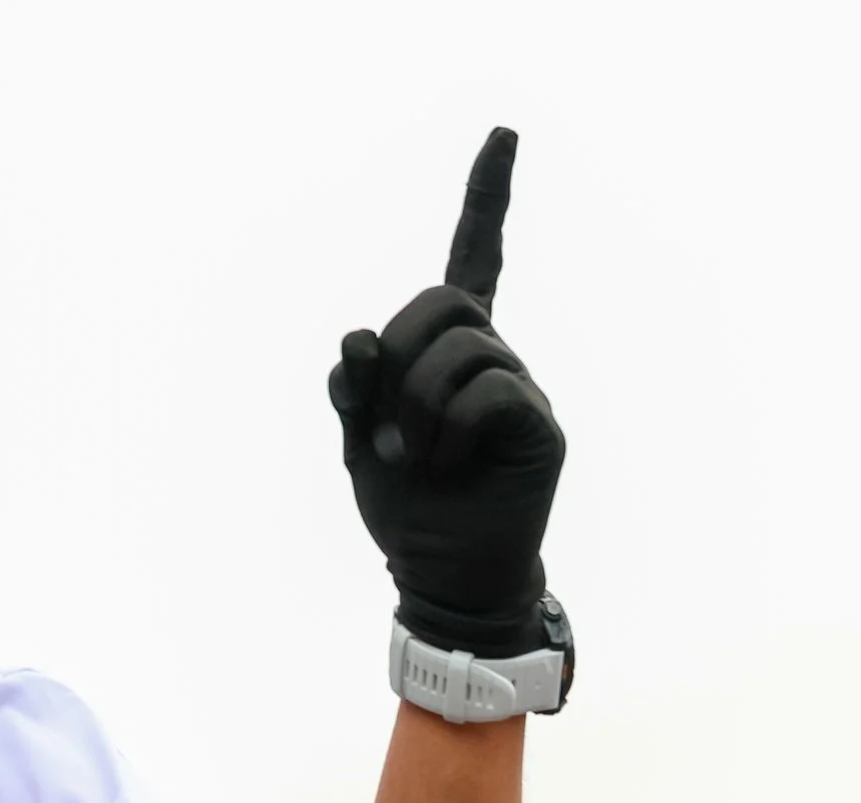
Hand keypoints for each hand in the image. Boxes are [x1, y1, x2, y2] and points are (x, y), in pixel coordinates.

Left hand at [330, 129, 566, 660]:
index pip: (473, 260)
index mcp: (448, 354)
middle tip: (384, 422)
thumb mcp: (356, 442)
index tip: (503, 135)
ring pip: (461, 347)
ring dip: (413, 406)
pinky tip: (444, 464)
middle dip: (397, 354)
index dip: (487, 199)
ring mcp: (522, 388)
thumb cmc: (403, 508)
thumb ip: (353, 389)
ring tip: (411, 457)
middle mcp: (494, 358)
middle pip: (441, 301)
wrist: (442, 575)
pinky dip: (446, 429)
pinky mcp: (540, 426)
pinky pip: (487, 392)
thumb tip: (357, 337)